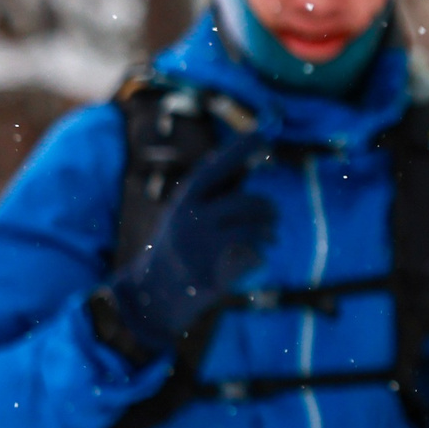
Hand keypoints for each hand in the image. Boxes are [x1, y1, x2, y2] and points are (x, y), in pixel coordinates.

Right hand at [105, 136, 276, 359]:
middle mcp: (191, 221)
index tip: (262, 134)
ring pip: (257, 230)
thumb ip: (217, 192)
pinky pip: (256, 256)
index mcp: (183, 202)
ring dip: (269, 233)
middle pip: (249, 203)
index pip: (214, 169)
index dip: (239, 150)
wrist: (155, 293)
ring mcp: (202, 248)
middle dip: (268, 208)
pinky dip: (261, 256)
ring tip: (268, 236)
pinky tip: (255, 259)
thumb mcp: (189, 214)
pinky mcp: (214, 274)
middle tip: (274, 214)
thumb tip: (250, 162)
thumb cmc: (180, 244)